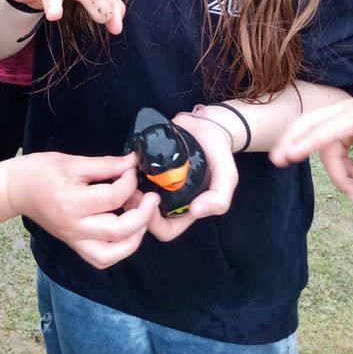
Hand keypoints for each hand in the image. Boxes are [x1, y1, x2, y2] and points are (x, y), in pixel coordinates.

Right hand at [6, 151, 157, 267]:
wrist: (16, 189)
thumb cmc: (40, 171)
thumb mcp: (72, 161)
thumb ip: (106, 165)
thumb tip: (132, 163)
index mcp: (71, 202)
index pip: (112, 198)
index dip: (129, 182)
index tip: (132, 170)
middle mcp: (74, 227)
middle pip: (117, 231)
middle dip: (142, 215)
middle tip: (150, 198)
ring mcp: (73, 240)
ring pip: (111, 254)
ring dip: (134, 238)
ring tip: (142, 218)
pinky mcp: (74, 245)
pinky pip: (101, 258)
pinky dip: (119, 250)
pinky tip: (127, 232)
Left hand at [132, 113, 238, 241]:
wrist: (206, 124)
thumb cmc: (218, 152)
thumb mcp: (227, 175)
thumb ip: (220, 196)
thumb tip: (197, 211)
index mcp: (184, 208)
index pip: (165, 230)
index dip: (154, 223)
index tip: (151, 201)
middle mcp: (166, 199)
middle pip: (143, 217)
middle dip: (135, 207)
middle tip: (133, 188)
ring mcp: (154, 183)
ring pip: (132, 199)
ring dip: (126, 191)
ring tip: (129, 175)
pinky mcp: (145, 166)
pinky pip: (129, 178)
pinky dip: (125, 174)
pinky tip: (129, 164)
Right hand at [269, 77, 352, 200]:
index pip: (328, 129)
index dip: (308, 143)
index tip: (290, 155)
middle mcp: (343, 113)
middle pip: (309, 124)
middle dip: (293, 142)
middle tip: (278, 161)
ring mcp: (339, 116)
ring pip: (316, 136)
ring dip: (326, 165)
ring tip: (347, 190)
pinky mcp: (340, 124)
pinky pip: (328, 143)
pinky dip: (337, 164)